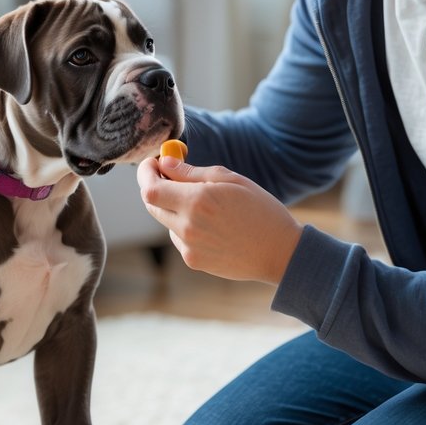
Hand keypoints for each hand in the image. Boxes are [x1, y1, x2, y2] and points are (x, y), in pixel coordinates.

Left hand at [137, 153, 301, 283]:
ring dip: (174, 208)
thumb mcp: (231, 180)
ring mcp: (189, 246)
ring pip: (166, 221)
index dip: (145, 174)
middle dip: (156, 188)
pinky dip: (186, 227)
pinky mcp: (193, 261)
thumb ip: (192, 172)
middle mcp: (188, 226)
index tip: (151, 164)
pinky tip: (213, 226)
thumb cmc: (261, 210)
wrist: (280, 252)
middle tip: (170, 177)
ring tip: (206, 206)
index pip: (150, 188)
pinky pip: (179, 237)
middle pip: (151, 205)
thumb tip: (166, 163)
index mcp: (197, 201)